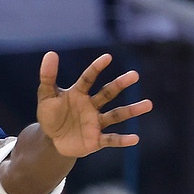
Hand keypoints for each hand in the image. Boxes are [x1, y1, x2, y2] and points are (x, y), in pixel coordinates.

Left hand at [36, 51, 152, 159]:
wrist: (52, 140)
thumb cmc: (51, 115)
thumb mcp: (46, 96)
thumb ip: (48, 76)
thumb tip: (51, 53)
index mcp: (79, 93)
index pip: (89, 78)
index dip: (96, 68)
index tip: (107, 58)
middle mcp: (91, 106)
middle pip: (108, 93)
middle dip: (120, 84)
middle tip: (134, 75)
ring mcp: (95, 122)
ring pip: (116, 115)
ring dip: (131, 110)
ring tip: (148, 104)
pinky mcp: (95, 140)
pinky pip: (111, 139)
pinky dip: (122, 140)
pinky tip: (135, 138)